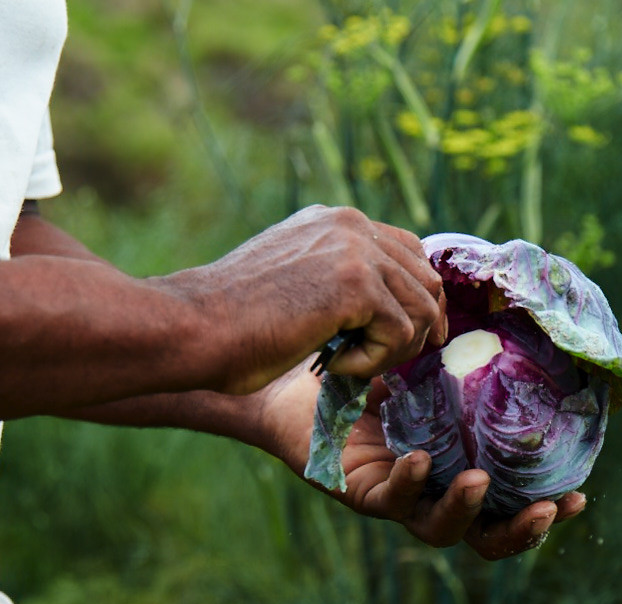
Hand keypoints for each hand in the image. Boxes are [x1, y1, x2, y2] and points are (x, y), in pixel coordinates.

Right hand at [182, 206, 447, 393]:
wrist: (196, 327)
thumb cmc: (231, 321)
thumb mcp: (290, 282)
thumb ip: (332, 278)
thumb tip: (380, 307)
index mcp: (333, 221)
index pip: (406, 252)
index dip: (416, 298)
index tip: (411, 336)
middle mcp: (350, 224)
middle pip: (425, 279)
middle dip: (417, 328)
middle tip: (385, 362)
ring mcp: (355, 250)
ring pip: (421, 309)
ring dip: (391, 350)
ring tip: (347, 364)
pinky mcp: (356, 284)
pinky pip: (399, 334)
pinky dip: (372, 363)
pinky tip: (333, 364)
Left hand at [259, 367, 586, 559]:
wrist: (303, 380)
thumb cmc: (372, 373)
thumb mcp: (428, 365)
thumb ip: (470, 356)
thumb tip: (523, 316)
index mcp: (462, 468)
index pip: (513, 502)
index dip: (548, 508)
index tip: (579, 493)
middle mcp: (436, 492)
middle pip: (487, 534)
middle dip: (522, 530)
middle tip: (550, 509)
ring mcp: (400, 498)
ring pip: (441, 528)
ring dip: (466, 509)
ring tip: (480, 482)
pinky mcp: (362, 493)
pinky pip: (391, 499)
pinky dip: (409, 481)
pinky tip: (420, 459)